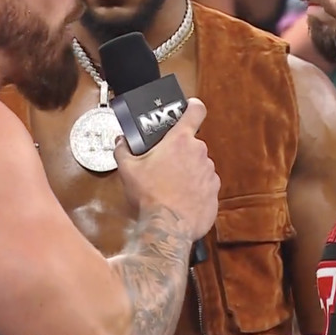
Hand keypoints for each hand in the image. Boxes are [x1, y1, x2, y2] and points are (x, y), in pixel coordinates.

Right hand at [114, 98, 219, 241]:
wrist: (168, 227)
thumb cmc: (150, 196)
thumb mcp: (127, 170)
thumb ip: (123, 150)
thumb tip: (121, 142)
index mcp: (180, 141)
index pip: (196, 110)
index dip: (193, 106)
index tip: (189, 108)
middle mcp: (200, 153)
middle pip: (191, 144)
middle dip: (179, 153)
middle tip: (163, 165)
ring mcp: (210, 173)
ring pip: (198, 166)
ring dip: (187, 173)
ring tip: (170, 187)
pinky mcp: (214, 193)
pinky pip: (204, 186)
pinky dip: (195, 191)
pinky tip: (180, 200)